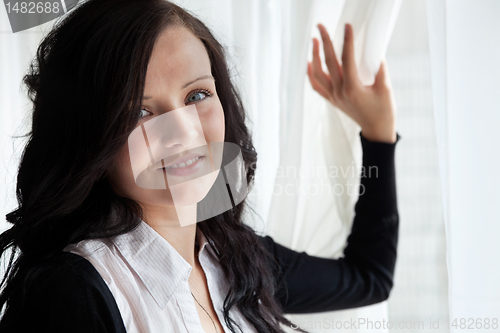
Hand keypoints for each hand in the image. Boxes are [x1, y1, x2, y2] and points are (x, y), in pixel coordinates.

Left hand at [307, 23, 396, 142]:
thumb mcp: (386, 89)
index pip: (347, 60)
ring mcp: (334, 97)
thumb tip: (374, 52)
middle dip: (325, 42)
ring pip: (317, 74)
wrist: (377, 130)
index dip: (347, 42)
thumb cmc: (384, 111)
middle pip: (328, 63)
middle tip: (321, 26)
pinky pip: (316, 86)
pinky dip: (311, 74)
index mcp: (353, 88)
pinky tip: (309, 62)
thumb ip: (379, 69)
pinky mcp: (332, 100)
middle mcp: (340, 92)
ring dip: (314, 56)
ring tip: (315, 41)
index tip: (347, 27)